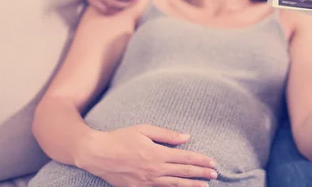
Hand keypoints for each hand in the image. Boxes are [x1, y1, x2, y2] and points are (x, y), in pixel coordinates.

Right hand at [78, 124, 216, 186]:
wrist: (96, 154)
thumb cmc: (120, 138)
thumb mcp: (144, 129)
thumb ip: (167, 134)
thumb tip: (186, 137)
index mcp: (157, 153)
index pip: (185, 158)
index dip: (200, 160)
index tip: (212, 162)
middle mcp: (154, 170)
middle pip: (183, 172)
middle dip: (201, 173)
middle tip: (215, 174)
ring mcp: (146, 182)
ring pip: (175, 185)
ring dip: (191, 185)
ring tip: (205, 186)